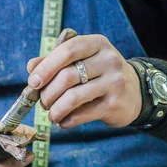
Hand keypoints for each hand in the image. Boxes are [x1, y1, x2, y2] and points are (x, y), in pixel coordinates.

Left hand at [26, 34, 141, 128]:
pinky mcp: (114, 104)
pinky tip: (63, 122)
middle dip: (48, 93)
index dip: (46, 66)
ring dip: (56, 110)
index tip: (33, 82)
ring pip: (73, 97)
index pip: (68, 50)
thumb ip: (56, 62)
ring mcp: (114, 82)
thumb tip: (31, 67)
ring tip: (52, 115)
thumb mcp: (82, 61)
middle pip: (67, 76)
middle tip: (43, 103)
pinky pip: (83, 114)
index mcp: (97, 44)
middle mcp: (108, 60)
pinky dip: (67, 121)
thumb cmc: (99, 75)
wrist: (134, 93)